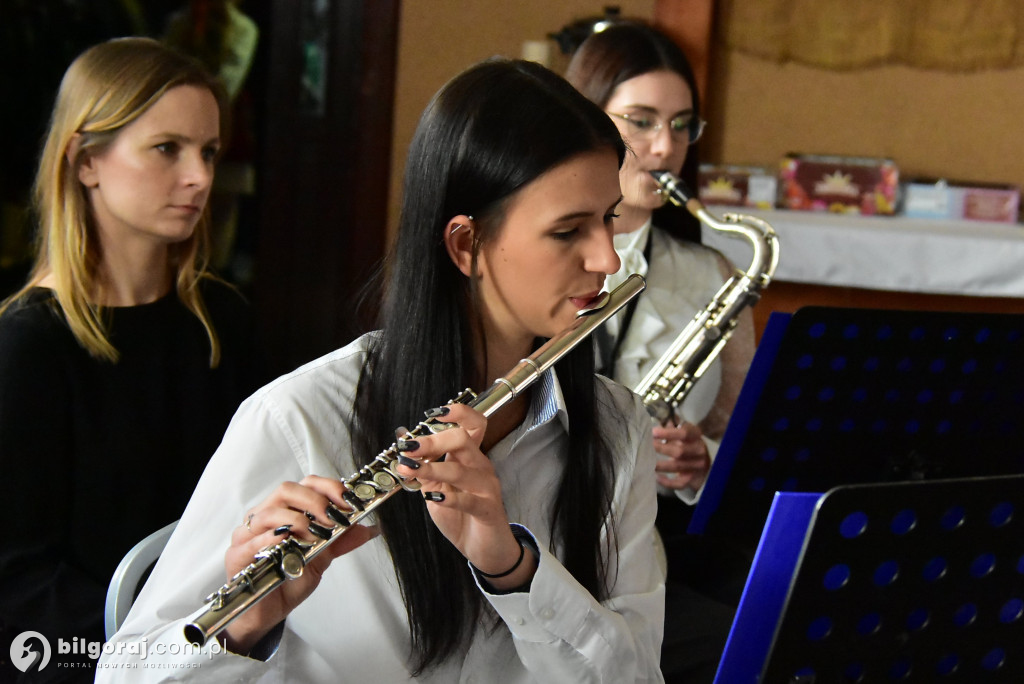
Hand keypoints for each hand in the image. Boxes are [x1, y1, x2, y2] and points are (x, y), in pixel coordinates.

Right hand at [222, 475, 378, 652]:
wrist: (266, 613)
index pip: (306, 484)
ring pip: (269, 511)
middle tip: (333, 518)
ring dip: (297, 520)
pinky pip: (250, 540)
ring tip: (314, 535)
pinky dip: (270, 537)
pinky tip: (285, 541)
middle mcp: (265, 516)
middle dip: (315, 501)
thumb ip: (340, 541)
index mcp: (286, 510)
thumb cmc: (289, 580)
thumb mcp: (321, 559)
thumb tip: (369, 529)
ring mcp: (247, 534)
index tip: (348, 501)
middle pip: (286, 490)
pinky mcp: (236, 555)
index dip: (328, 487)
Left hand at [394, 404, 535, 590]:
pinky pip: (468, 500)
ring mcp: (486, 488)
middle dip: (433, 440)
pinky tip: (433, 498)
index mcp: (470, 457)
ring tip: (409, 470)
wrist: (484, 548)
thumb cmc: (462, 515)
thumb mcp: (437, 488)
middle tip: (409, 448)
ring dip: (431, 468)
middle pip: (464, 439)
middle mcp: (480, 467)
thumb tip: (404, 441)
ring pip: (460, 470)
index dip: (457, 412)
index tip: (431, 414)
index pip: (473, 423)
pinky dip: (449, 498)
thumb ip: (424, 467)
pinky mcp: (487, 510)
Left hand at [652, 421, 710, 490]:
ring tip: (647, 462)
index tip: (653, 432)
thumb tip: (657, 421)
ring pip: (677, 467)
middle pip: (679, 451)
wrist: (704, 464)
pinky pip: (680, 483)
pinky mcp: (692, 479)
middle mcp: (699, 450)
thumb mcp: (683, 434)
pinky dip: (668, 482)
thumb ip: (671, 427)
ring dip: (661, 465)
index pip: (684, 433)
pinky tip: (657, 478)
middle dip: (661, 449)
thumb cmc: (688, 444)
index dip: (668, 433)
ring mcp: (697, 466)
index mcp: (696, 436)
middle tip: (647, 446)